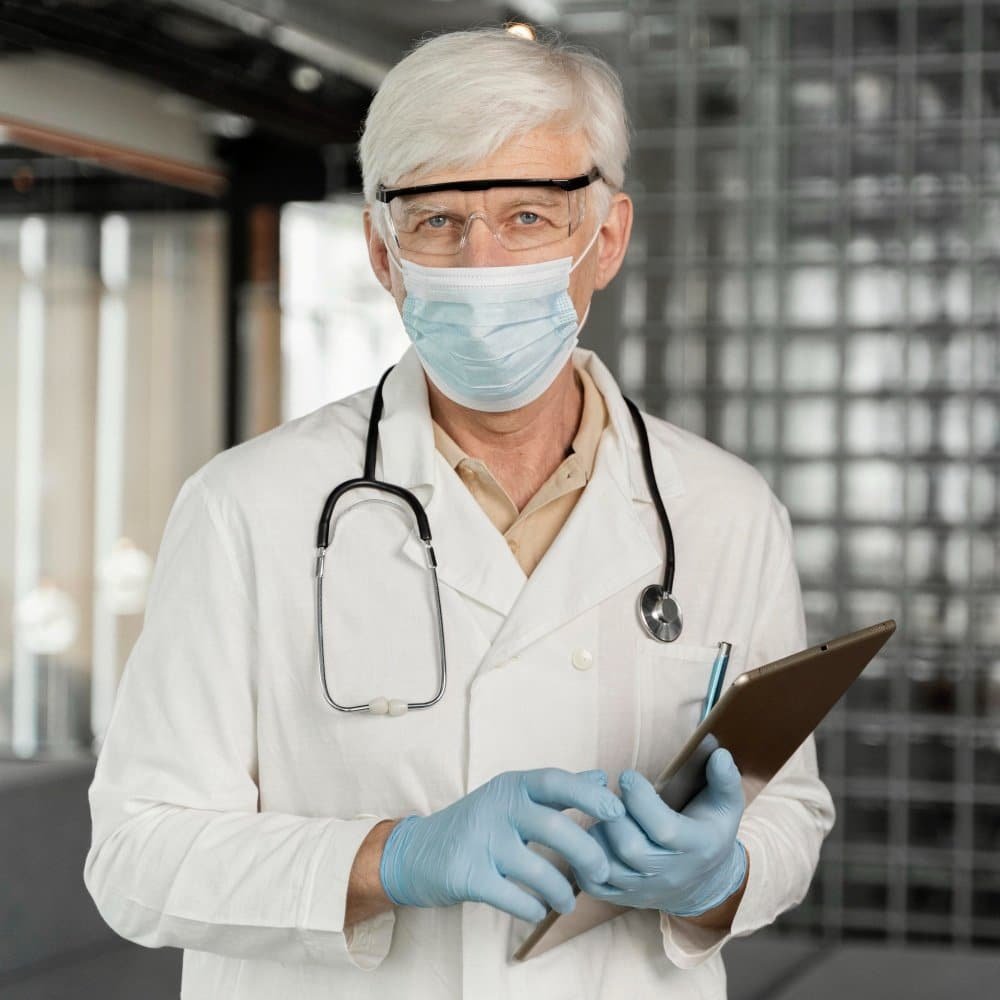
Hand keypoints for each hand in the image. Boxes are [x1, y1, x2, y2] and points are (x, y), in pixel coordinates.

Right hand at [379, 768, 625, 922]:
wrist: (416, 851)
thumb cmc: (478, 822)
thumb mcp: (513, 796)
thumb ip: (558, 790)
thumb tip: (602, 777)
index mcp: (512, 786)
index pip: (556, 781)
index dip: (589, 795)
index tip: (617, 812)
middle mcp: (496, 808)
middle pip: (553, 827)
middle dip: (586, 852)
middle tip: (603, 871)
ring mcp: (480, 841)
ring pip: (537, 869)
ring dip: (562, 890)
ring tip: (569, 901)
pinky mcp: (467, 875)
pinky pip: (513, 897)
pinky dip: (532, 908)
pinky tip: (538, 910)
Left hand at [573, 748, 746, 916]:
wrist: (705, 882)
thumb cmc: (710, 830)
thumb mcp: (726, 804)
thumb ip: (725, 778)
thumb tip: (719, 754)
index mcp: (697, 848)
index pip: (664, 829)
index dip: (640, 799)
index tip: (627, 775)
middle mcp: (670, 874)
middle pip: (631, 849)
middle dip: (614, 815)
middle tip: (610, 795)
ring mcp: (646, 889)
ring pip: (608, 866)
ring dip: (598, 834)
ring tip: (604, 814)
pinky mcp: (625, 898)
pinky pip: (594, 885)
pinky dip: (584, 860)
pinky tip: (594, 835)